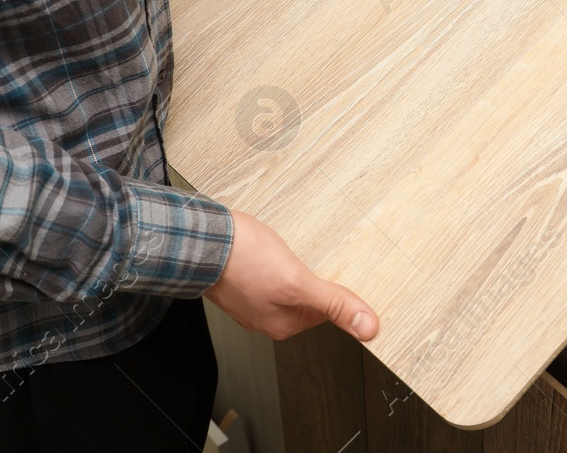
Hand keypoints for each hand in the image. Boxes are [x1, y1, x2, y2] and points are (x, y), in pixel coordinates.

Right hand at [203, 210, 378, 340]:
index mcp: (283, 325)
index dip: (336, 288)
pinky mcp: (242, 278)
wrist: (199, 239)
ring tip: (290, 249)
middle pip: (308, 297)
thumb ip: (334, 303)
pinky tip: (273, 247)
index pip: (326, 311)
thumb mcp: (297, 282)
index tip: (340, 270)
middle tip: (314, 255)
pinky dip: (277, 259)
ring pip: (289, 283)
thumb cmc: (241, 261)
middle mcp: (267, 317)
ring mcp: (252, 298)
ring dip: (295, 266)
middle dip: (315, 275)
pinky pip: (271, 272)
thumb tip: (367, 328)